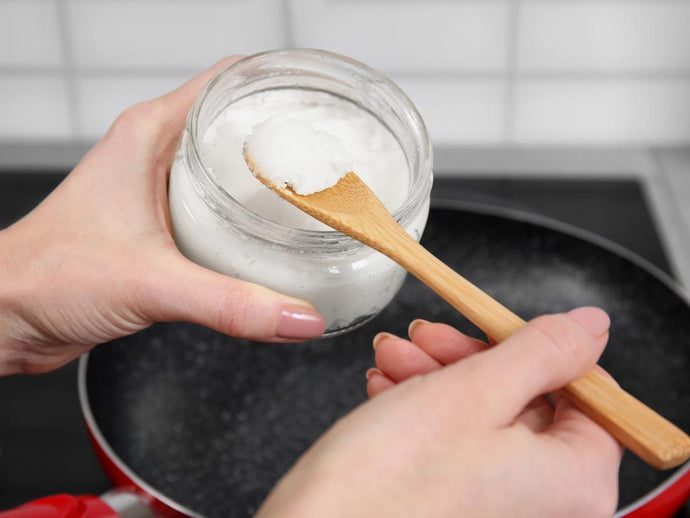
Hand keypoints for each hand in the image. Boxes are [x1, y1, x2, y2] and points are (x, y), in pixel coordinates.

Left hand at [0, 56, 324, 375]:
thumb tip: (299, 317)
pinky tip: (271, 237)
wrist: (6, 316)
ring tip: (314, 192)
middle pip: (236, 120)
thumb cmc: (47, 277)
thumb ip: (231, 303)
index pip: (229, 79)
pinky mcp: (159, 224)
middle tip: (333, 154)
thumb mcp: (151, 284)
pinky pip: (214, 205)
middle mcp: (155, 152)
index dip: (280, 79)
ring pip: (226, 164)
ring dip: (268, 176)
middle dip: (287, 132)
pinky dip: (247, 214)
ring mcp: (157, 187)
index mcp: (150, 134)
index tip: (324, 96)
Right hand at [257, 307, 622, 517]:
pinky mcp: (460, 502)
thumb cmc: (389, 486)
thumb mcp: (474, 392)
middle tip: (427, 336)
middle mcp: (546, 503)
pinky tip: (388, 389)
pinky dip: (423, 407)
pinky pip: (456, 441)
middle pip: (530, 399)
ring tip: (393, 358)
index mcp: (574, 481)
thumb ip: (542, 352)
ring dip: (438, 375)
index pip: (590, 393)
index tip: (493, 327)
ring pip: (485, 414)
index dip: (538, 349)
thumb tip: (589, 327)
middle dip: (469, 358)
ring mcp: (502, 505)